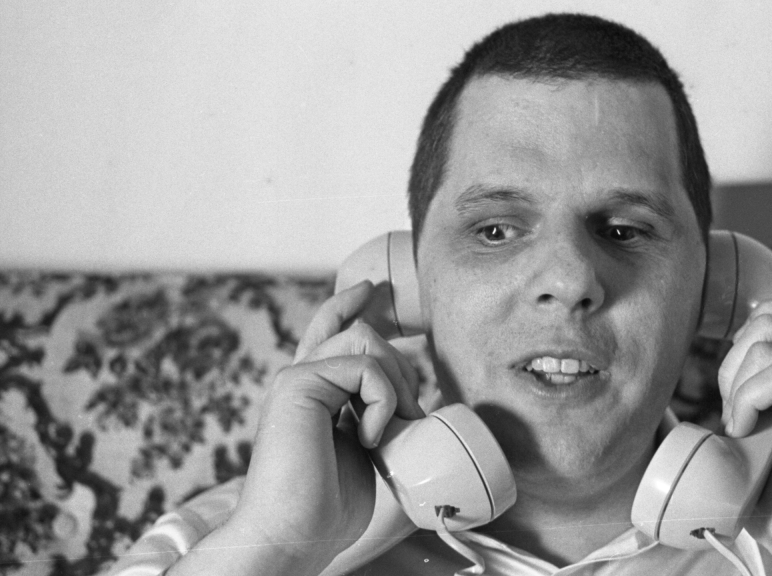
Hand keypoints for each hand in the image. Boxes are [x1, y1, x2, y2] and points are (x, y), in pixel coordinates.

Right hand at [178, 280, 423, 575]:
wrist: (293, 537)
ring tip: (389, 429)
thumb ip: (383, 424)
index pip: (329, 332)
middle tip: (408, 416)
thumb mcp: (369, 456)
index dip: (348, 304)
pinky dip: (382, 400)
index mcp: (311, 394)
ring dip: (394, 382)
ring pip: (364, 339)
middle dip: (401, 367)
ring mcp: (296, 377)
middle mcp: (300, 379)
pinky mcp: (298, 383)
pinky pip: (364, 366)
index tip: (371, 290)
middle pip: (360, 330)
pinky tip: (372, 437)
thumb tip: (422, 410)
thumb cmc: (327, 510)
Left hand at [718, 300, 771, 575]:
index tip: (730, 385)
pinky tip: (746, 430)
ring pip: (769, 340)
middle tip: (734, 413)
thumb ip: (729, 411)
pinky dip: (750, 398)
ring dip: (737, 385)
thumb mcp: (739, 447)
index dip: (748, 330)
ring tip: (741, 427)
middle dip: (731, 361)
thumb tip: (666, 410)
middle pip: (768, 320)